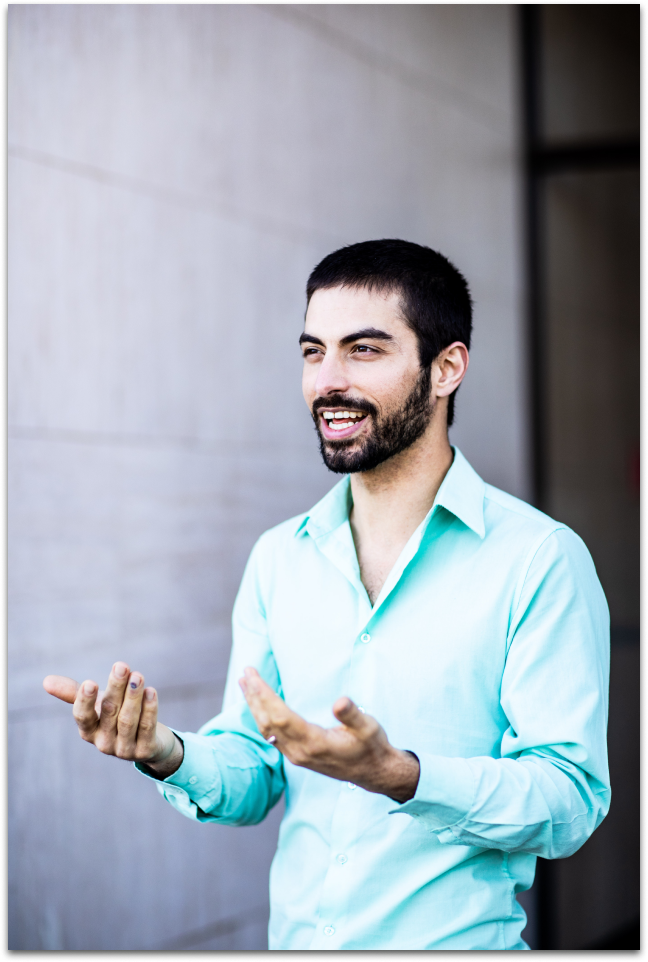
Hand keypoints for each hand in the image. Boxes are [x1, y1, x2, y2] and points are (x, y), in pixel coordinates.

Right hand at [43, 662, 183, 778]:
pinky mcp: (145, 750)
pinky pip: (146, 727)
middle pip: (109, 712)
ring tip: (138, 676)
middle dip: (116, 687)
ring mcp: (124, 749)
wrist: (148, 742)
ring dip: (133, 696)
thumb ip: (75, 693)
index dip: (85, 701)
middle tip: (122, 666)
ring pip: (128, 720)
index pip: (83, 717)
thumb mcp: (96, 706)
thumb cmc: (116, 718)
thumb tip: (46, 681)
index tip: (90, 682)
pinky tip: (150, 691)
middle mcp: (103, 742)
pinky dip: (149, 709)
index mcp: (88, 730)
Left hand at [239, 667, 418, 801]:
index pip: (280, 716)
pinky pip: (271, 735)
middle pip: (268, 722)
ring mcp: (296, 756)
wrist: (373, 773)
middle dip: (254, 696)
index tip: (254, 675)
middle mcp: (300, 752)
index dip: (264, 695)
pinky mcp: (296, 755)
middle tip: (246, 672)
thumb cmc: (371, 747)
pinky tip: (258, 705)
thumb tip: (339, 701)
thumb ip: (352, 715)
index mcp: (315, 743)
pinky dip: (261, 717)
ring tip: (245, 684)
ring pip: (266, 730)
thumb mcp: (368, 727)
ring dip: (254, 706)